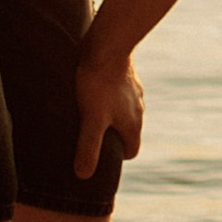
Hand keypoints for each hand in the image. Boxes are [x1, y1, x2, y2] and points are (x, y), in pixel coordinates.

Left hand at [72, 42, 144, 179]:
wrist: (109, 44)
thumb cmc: (100, 83)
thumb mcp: (92, 119)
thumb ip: (89, 148)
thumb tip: (83, 176)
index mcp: (133, 123)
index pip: (132, 151)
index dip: (117, 157)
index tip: (100, 156)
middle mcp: (138, 108)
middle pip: (127, 131)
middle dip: (112, 137)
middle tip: (89, 137)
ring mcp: (133, 90)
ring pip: (124, 110)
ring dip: (110, 116)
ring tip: (86, 114)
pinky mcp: (125, 75)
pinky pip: (119, 92)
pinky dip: (108, 96)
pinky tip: (91, 91)